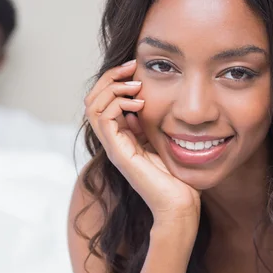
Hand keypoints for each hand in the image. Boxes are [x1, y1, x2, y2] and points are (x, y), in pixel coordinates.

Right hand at [85, 60, 200, 225]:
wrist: (180, 204)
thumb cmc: (176, 177)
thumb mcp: (159, 140)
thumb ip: (146, 124)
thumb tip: (138, 104)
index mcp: (121, 136)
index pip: (102, 101)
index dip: (114, 80)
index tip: (134, 68)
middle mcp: (113, 140)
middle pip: (92, 100)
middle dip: (110, 77)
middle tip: (131, 67)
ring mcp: (113, 147)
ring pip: (92, 106)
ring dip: (112, 88)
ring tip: (135, 86)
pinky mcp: (118, 153)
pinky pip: (104, 119)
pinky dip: (118, 104)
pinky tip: (140, 104)